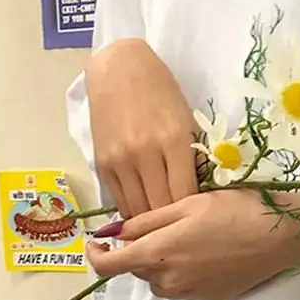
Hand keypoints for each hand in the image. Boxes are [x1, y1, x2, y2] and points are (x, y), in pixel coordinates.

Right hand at [85, 38, 196, 216]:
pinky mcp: (102, 163)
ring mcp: (121, 160)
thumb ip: (191, 158)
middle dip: (171, 222)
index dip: (191, 212)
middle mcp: (146, 154)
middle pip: (160, 207)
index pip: (184, 195)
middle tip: (182, 230)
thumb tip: (196, 195)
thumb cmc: (162, 92)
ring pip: (137, 210)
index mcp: (175, 141)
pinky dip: (132, 209)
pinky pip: (119, 200)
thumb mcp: (186, 121)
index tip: (197, 219)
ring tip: (162, 226)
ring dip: (150, 221)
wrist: (120, 69)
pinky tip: (143, 212)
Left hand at [86, 190, 299, 299]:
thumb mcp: (188, 204)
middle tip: (159, 224)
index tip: (96, 240)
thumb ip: (146, 221)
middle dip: (137, 250)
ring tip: (185, 237)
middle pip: (137, 270)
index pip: (110, 266)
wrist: (281, 236)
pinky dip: (181, 271)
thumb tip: (112, 233)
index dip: (95, 255)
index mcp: (159, 253)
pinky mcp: (210, 298)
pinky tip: (205, 251)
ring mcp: (190, 293)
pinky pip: (182, 287)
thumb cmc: (235, 209)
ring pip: (159, 281)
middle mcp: (169, 279)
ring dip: (159, 263)